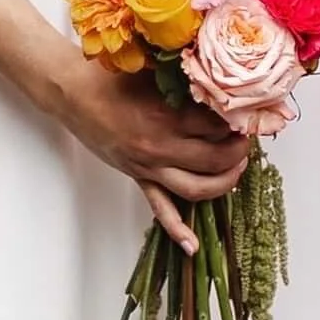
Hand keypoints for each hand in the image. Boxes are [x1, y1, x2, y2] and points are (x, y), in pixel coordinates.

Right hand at [50, 48, 251, 250]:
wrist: (73, 94)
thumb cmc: (111, 78)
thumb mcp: (155, 73)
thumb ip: (186, 84)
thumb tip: (221, 89)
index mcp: (166, 117)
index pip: (218, 126)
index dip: (237, 120)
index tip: (246, 114)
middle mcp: (160, 147)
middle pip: (215, 158)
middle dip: (238, 150)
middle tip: (246, 138)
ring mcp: (149, 167)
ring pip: (197, 188)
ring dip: (224, 182)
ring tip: (237, 169)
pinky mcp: (138, 178)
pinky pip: (160, 208)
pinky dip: (177, 229)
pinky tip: (193, 246)